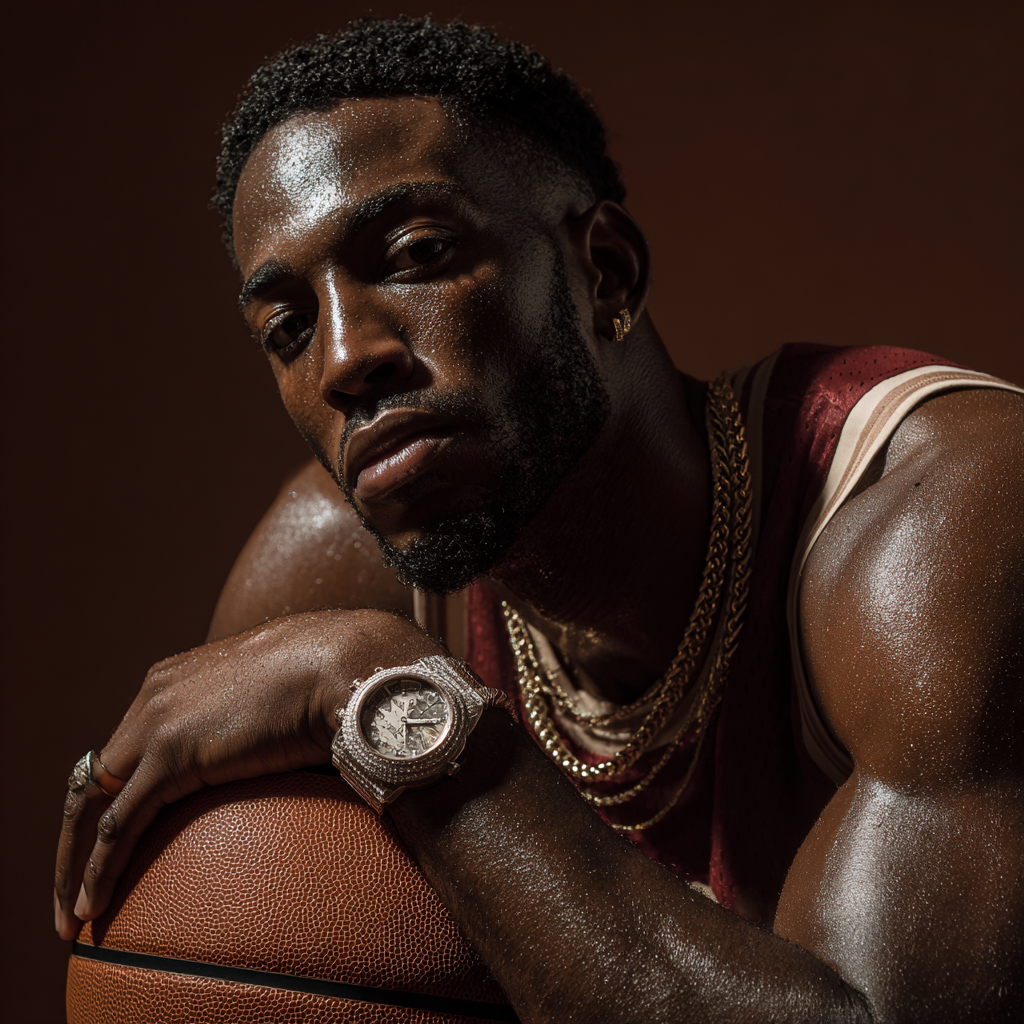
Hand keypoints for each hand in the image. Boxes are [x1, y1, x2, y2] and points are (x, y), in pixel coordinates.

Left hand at [54, 608, 437, 939]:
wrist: (344, 662)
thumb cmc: (329, 679)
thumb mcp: (275, 701)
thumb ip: (258, 726)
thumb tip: (281, 757)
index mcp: (175, 681)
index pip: (125, 748)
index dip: (110, 799)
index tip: (110, 845)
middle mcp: (153, 696)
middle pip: (94, 777)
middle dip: (76, 838)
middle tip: (73, 892)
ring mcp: (156, 722)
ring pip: (90, 805)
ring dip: (74, 865)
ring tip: (73, 917)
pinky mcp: (171, 755)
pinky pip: (118, 824)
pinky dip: (98, 869)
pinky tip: (93, 908)